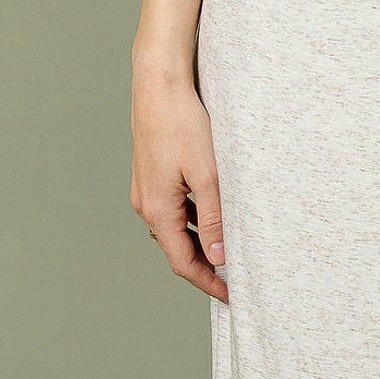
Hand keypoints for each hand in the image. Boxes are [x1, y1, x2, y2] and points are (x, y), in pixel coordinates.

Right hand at [129, 69, 228, 302]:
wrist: (158, 83)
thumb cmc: (182, 122)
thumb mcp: (207, 172)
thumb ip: (214, 216)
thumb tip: (220, 255)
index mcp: (158, 210)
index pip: (183, 262)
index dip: (208, 282)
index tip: (231, 295)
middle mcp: (146, 204)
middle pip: (176, 248)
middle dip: (204, 266)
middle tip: (233, 278)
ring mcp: (146, 188)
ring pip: (174, 228)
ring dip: (198, 242)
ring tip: (227, 250)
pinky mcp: (151, 173)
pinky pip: (172, 208)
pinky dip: (191, 219)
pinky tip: (211, 213)